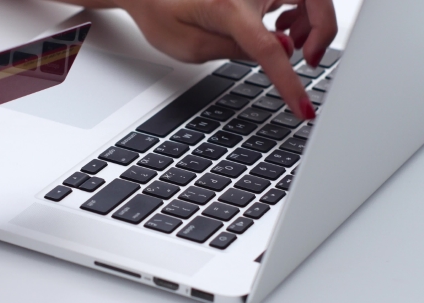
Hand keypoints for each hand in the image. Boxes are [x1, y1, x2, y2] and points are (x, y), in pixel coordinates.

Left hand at [62, 0, 336, 118]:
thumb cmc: (163, 14)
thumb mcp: (192, 46)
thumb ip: (237, 50)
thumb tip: (282, 50)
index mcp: (228, 7)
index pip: (271, 49)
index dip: (290, 83)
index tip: (303, 109)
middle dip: (323, 30)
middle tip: (309, 59)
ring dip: (312, 21)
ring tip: (292, 43)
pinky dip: (300, 10)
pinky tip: (281, 27)